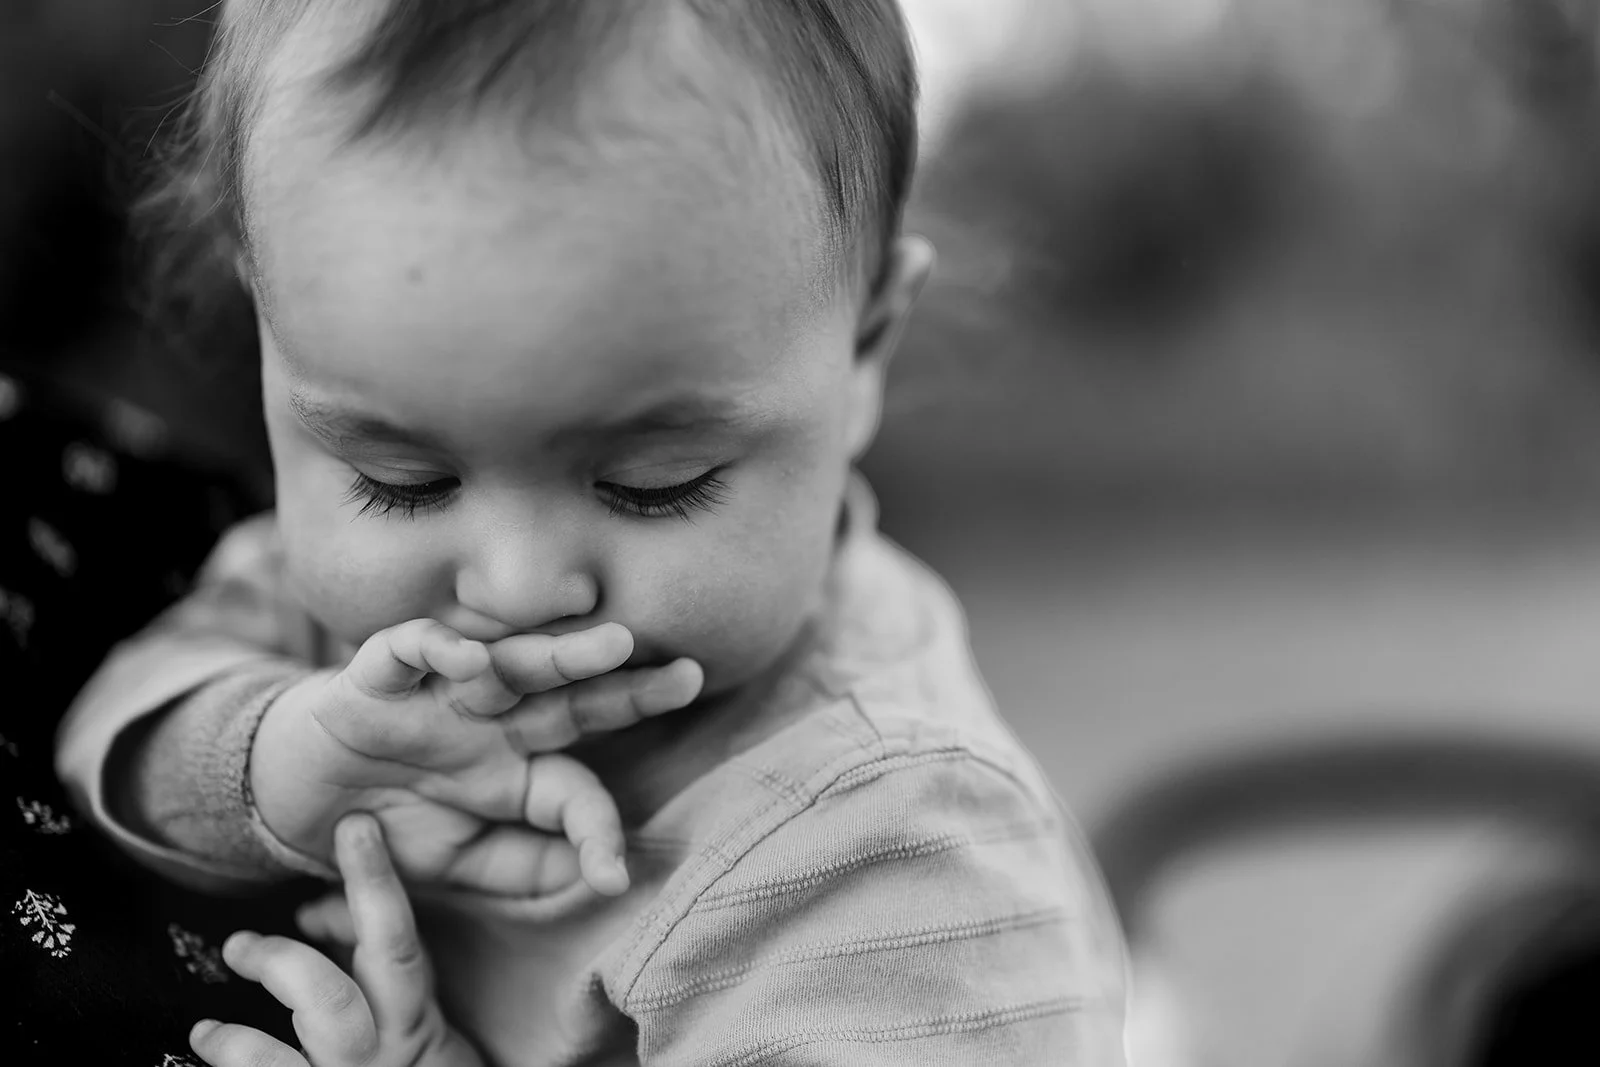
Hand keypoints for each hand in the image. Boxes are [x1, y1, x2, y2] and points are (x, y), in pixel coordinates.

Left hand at [189, 815, 481, 1066]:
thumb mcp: (432, 1027)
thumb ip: (382, 966)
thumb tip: (317, 913)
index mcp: (416, 1027)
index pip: (396, 941)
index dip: (375, 882)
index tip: (355, 827)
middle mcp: (376, 1062)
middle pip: (325, 1001)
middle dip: (280, 964)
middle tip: (239, 944)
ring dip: (236, 1045)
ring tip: (205, 1031)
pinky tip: (207, 1065)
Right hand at [249, 618, 701, 894]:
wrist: (293, 806)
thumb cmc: (391, 828)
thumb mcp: (466, 866)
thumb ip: (533, 866)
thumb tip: (607, 875)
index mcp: (517, 766)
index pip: (575, 787)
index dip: (598, 829)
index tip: (611, 876)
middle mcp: (491, 720)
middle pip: (569, 697)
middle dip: (629, 685)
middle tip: (690, 675)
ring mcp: (438, 695)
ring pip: (508, 663)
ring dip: (560, 653)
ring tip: (613, 645)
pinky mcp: (376, 677)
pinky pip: (409, 650)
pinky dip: (436, 648)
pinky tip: (468, 657)